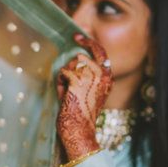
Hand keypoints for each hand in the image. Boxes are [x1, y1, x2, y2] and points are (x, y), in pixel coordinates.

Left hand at [56, 33, 112, 160]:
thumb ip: (87, 74)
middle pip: (80, 57)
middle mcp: (103, 75)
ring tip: (68, 93)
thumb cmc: (80, 113)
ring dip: (65, 77)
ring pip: (70, 64)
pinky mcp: (78, 80)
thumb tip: (75, 56)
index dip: (88, 42)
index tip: (77, 36)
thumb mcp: (89, 90)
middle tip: (68, 86)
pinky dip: (59, 83)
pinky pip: (62, 72)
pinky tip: (64, 95)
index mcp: (108, 77)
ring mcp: (91, 76)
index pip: (100, 52)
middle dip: (70, 69)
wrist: (79, 129)